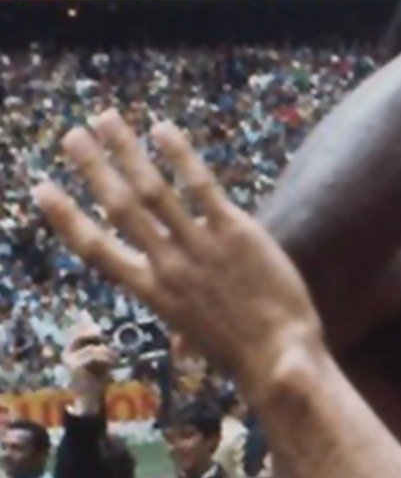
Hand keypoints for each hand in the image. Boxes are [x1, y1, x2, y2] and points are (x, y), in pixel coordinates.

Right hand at [33, 112, 324, 399]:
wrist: (280, 358)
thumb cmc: (243, 352)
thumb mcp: (199, 339)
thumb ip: (186, 325)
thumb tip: (182, 343)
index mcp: (152, 293)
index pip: (96, 250)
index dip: (67, 218)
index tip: (42, 190)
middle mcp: (168, 266)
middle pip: (120, 208)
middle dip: (92, 169)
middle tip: (72, 136)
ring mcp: (201, 247)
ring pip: (152, 190)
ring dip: (125, 151)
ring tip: (105, 119)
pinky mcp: (236, 233)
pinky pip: (201, 187)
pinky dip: (180, 156)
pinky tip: (162, 129)